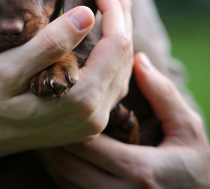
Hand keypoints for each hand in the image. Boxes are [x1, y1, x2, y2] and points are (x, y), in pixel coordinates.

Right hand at [0, 0, 132, 176]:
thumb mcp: (9, 66)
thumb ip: (51, 43)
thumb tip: (87, 15)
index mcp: (80, 99)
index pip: (115, 44)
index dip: (112, 10)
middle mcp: (93, 114)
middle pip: (124, 55)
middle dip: (121, 16)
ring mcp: (91, 120)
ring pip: (121, 68)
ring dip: (120, 33)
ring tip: (116, 4)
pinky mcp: (84, 119)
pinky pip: (111, 82)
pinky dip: (112, 54)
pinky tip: (107, 37)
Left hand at [38, 53, 209, 188]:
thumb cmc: (194, 166)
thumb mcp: (187, 129)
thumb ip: (164, 95)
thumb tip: (139, 59)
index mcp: (140, 171)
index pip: (88, 140)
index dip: (67, 116)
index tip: (58, 94)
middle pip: (67, 161)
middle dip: (51, 134)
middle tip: (40, 107)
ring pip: (62, 177)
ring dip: (49, 151)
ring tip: (42, 124)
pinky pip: (67, 188)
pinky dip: (57, 168)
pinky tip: (55, 148)